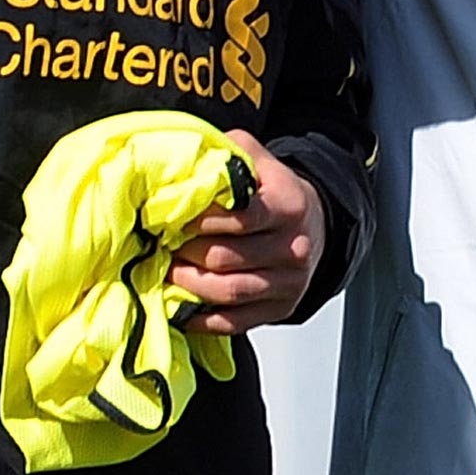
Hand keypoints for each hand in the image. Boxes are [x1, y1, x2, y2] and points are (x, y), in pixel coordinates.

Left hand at [169, 129, 326, 334]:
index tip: (173, 218)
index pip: (240, 218)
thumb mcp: (258, 160)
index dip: (201, 221)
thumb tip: (189, 160)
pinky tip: (181, 306)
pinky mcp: (281, 308)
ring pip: (229, 292)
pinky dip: (203, 318)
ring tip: (166, 272)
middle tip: (160, 246)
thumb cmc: (274, 192)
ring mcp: (289, 282)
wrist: (315, 225)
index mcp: (289, 206)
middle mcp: (293, 247)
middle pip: (228, 258)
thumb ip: (228, 152)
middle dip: (186, 253)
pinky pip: (235, 322)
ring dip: (190, 285)